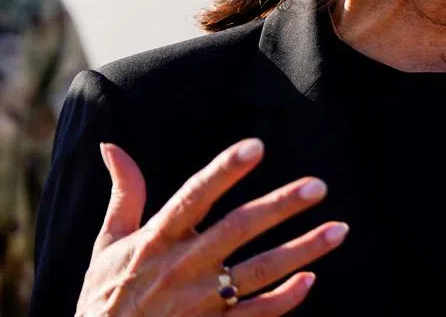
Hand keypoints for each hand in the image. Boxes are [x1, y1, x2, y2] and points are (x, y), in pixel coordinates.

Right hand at [76, 138, 347, 315]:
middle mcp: (179, 268)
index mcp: (155, 240)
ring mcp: (198, 303)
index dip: (223, 171)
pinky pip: (254, 315)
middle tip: (318, 186)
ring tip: (339, 229)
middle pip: (236, 231)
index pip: (193, 197)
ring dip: (301, 251)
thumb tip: (111, 145)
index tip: (257, 146)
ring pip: (257, 273)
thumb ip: (124, 194)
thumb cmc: (106, 297)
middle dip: (279, 208)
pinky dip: (283, 300)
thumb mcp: (108, 244)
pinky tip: (310, 280)